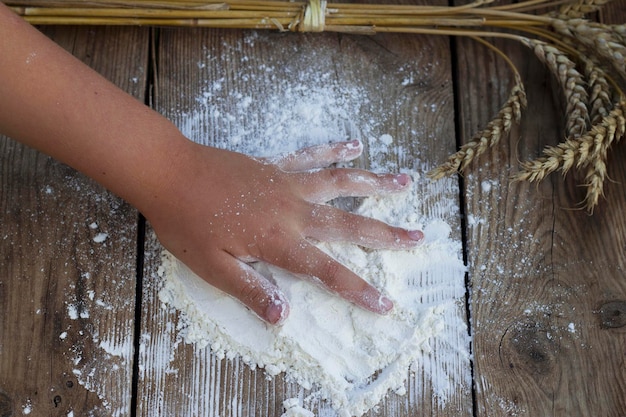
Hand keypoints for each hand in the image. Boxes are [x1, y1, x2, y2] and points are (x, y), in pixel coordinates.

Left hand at [145, 140, 423, 324]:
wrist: (168, 174)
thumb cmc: (186, 223)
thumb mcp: (213, 267)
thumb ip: (251, 289)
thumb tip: (284, 316)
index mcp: (278, 240)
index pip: (327, 270)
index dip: (358, 289)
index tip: (385, 303)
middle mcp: (292, 210)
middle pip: (349, 223)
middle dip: (386, 234)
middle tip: (418, 236)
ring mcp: (286, 183)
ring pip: (340, 182)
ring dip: (375, 183)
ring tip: (406, 181)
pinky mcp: (275, 165)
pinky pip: (311, 155)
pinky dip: (334, 149)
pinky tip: (355, 144)